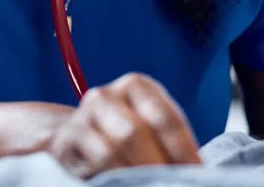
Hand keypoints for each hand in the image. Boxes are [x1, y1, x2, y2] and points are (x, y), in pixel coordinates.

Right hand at [47, 73, 200, 178]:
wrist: (75, 137)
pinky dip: (114, 179)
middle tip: (173, 183)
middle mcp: (105, 96)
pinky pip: (93, 164)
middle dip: (157, 166)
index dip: (184, 151)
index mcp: (136, 86)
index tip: (198, 174)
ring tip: (152, 185)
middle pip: (135, 133)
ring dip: (136, 175)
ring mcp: (82, 117)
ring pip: (111, 150)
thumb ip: (168, 143)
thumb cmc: (123, 134)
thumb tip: (196, 171)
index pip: (165, 118)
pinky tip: (125, 185)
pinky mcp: (65, 142)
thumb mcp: (149, 128)